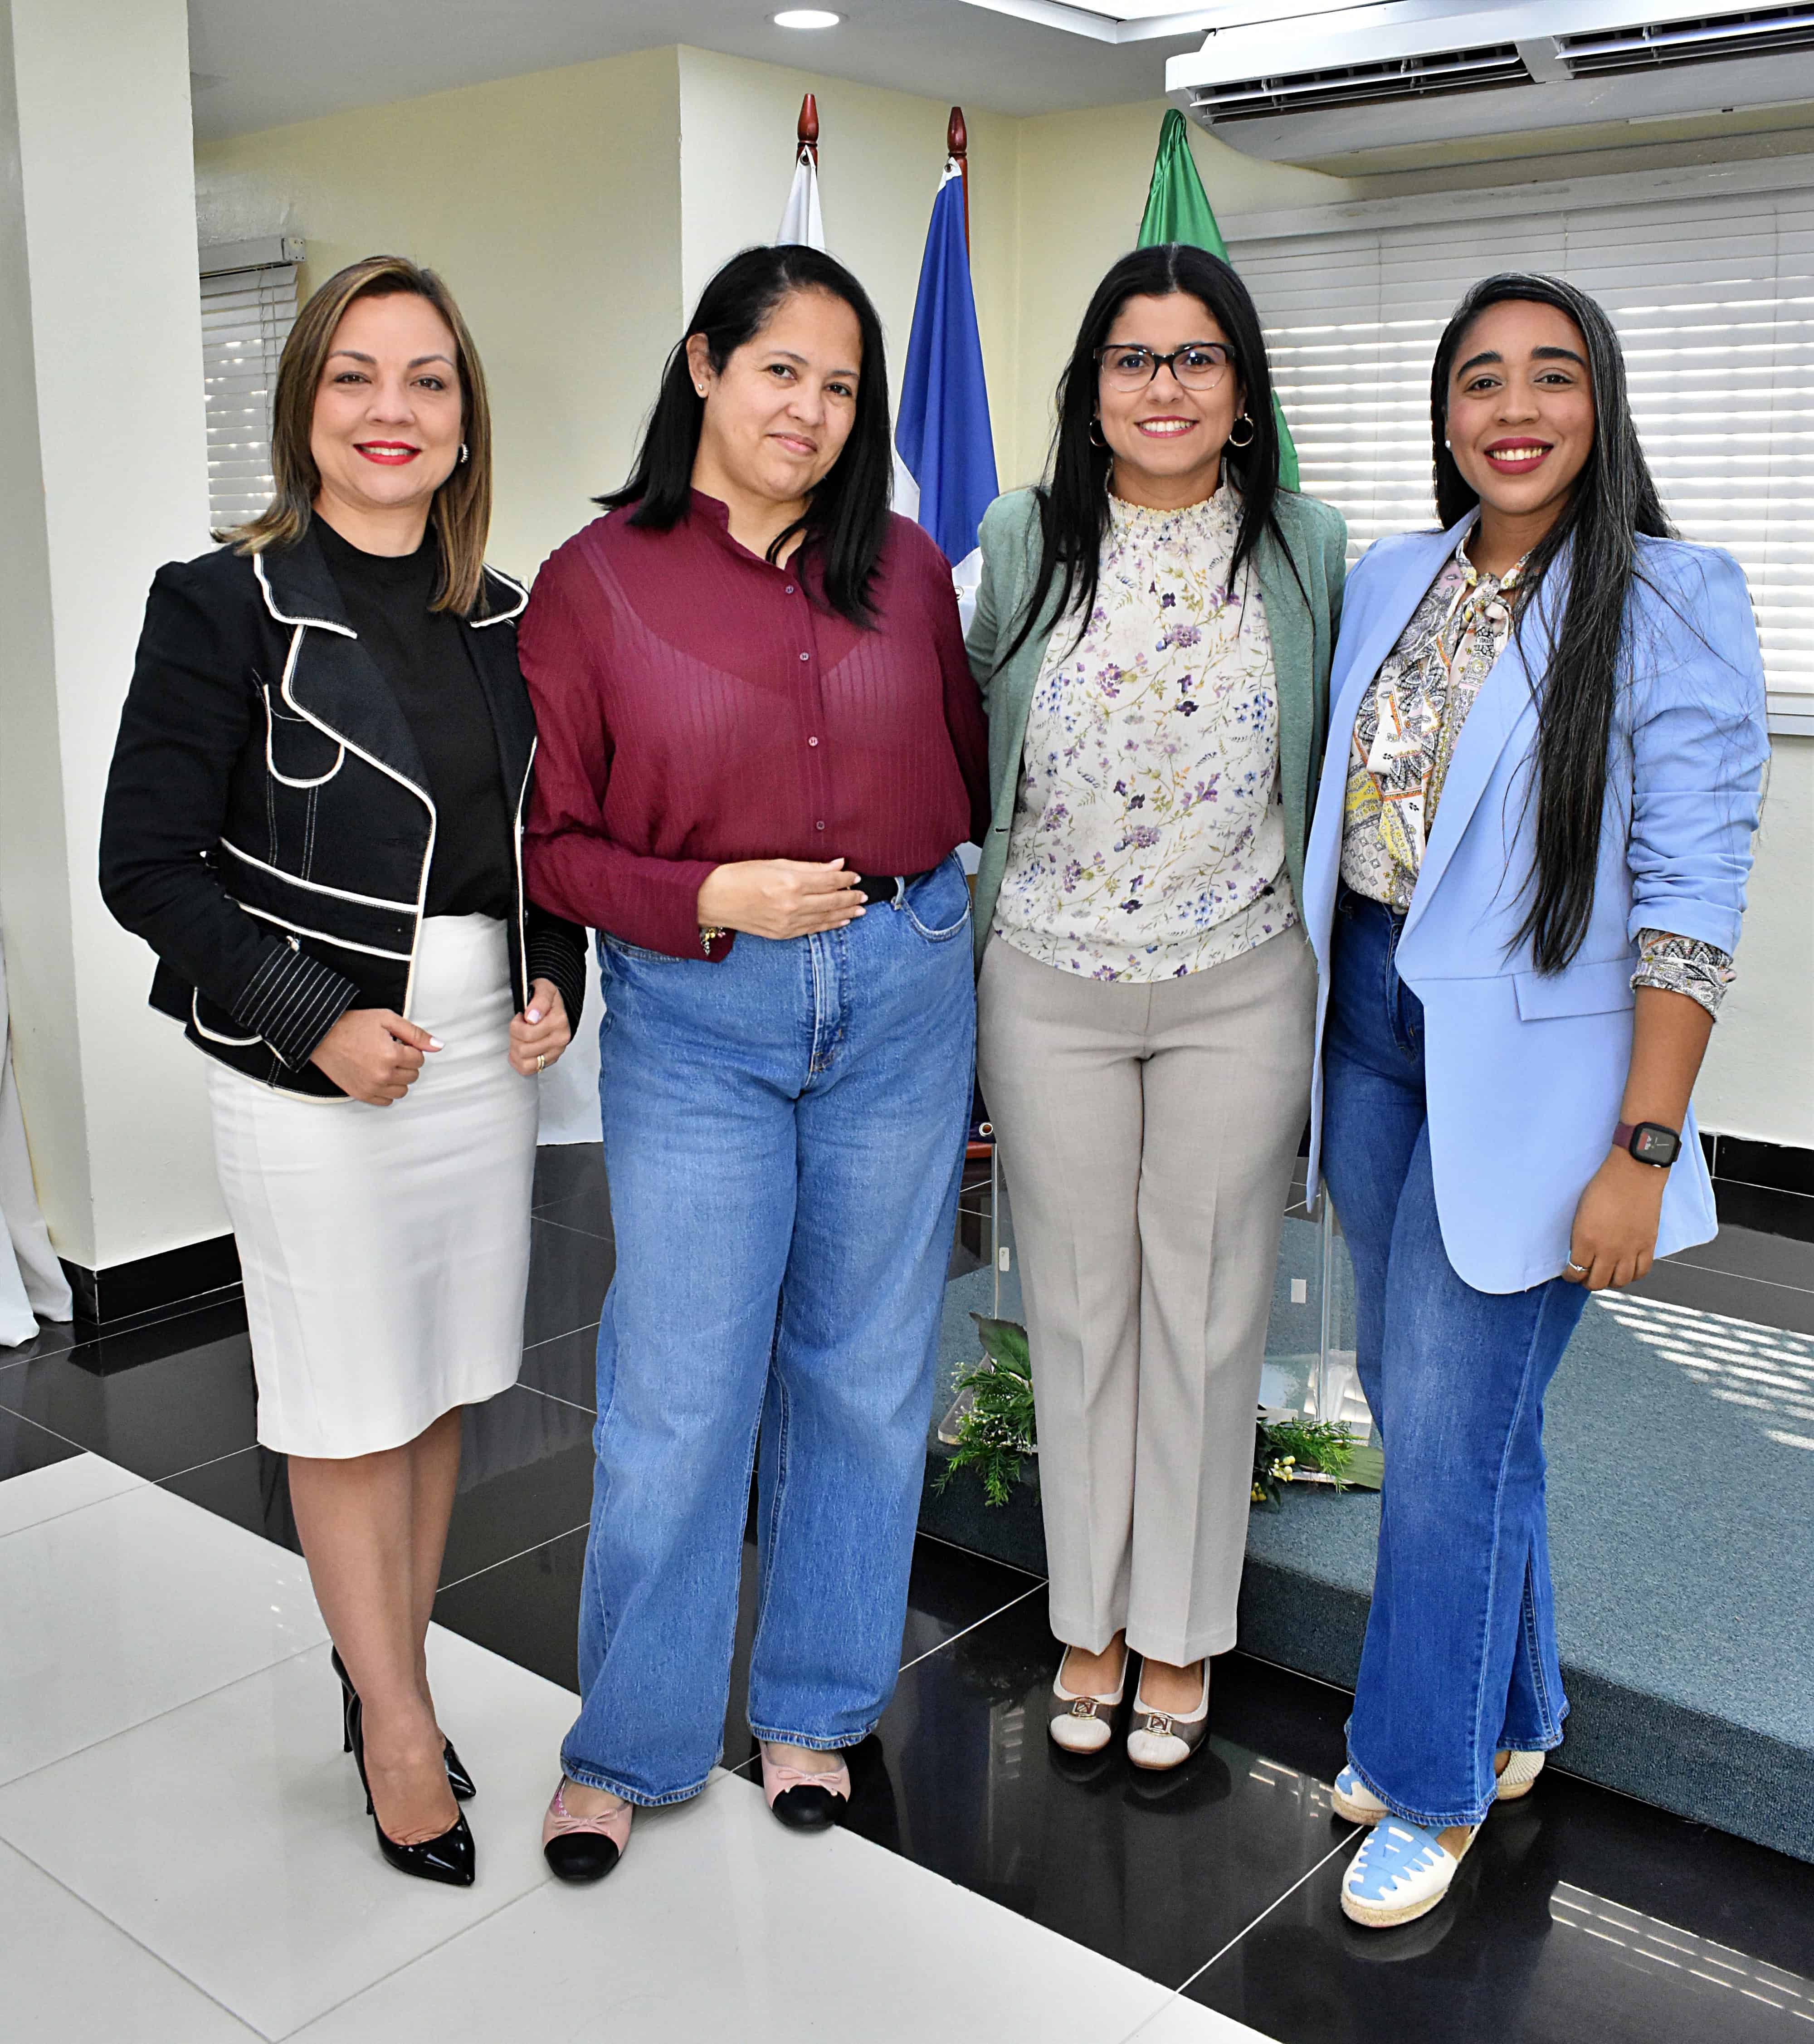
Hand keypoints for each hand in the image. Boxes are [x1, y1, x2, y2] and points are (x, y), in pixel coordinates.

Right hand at [309, 1008, 439, 1104]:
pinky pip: (386, 1101)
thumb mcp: (387, 1019)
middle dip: (406, 1063)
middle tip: (390, 1052)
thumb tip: (438, 1046)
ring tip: (384, 1064)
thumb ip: (415, 1034)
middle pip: (413, 1076)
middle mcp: (383, 1075)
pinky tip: (378, 1075)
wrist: (321, 1035)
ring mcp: (371, 1087)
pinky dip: (386, 1090)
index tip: (398, 1043)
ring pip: (402, 1091)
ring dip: (399, 1078)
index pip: (419, 1059)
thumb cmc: (353, 1025)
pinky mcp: (361, 1094)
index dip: (411, 1049)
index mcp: (391, 1055)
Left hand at [509, 981, 569, 1075]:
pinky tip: (520, 1050)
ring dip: (516, 1051)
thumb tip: (532, 1017)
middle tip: (519, 1027)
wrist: (560, 1006)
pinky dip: (519, 1062)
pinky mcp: (551, 1060)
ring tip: (520, 1038)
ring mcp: (556, 1051)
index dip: (516, 1025)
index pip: (526, 1034)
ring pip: (525, 1062)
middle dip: (515, 1037)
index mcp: (558, 1022)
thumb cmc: (549, 998)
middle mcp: (560, 1039)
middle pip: (523, 1049)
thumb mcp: (544, 989)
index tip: (521, 1016)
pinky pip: (528, 1069)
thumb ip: (539, 1001)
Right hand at [696, 859, 864, 940]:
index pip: (829, 880)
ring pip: (825, 918)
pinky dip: (828, 925)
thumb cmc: (741, 875)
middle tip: (864, 895)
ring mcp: (788, 922)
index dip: (845, 878)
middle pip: (832, 901)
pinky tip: (840, 922)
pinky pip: (812, 930)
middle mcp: (792, 905)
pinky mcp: (782, 934)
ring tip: (859, 909)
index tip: (855, 876)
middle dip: (850, 897)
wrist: (714, 899)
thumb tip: (837, 864)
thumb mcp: (776, 863)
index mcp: (791, 883)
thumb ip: (809, 866)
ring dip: (845, 914)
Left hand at [1563, 1148, 1667, 1289]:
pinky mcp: (1648, 1246)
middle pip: (1596, 1282)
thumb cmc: (1603, 1187)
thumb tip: (1579, 1252)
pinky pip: (1641, 1272)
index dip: (1570, 1275)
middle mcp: (1608, 1250)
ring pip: (1619, 1281)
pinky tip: (1626, 1270)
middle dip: (1587, 1282)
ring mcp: (1629, 1250)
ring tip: (1606, 1275)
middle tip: (1585, 1277)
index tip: (1569, 1274)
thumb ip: (1580, 1236)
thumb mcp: (1580, 1213)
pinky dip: (1633, 1275)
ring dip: (1610, 1282)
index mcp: (1586, 1240)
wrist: (1633, 1174)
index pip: (1575, 1271)